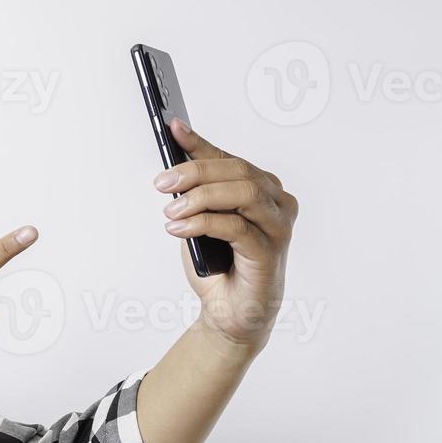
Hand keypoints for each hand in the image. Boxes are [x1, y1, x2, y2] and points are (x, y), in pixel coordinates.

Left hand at [157, 118, 298, 352]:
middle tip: (162, 183)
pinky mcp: (269, 252)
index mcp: (264, 189)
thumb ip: (195, 193)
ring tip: (170, 211)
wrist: (230, 313)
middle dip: (194, 172)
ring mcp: (278, 227)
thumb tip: (173, 165)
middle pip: (237, 171)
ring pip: (241, 193)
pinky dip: (203, 223)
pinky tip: (178, 228)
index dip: (200, 143)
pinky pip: (237, 226)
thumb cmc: (218, 265)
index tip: (172, 129)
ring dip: (199, 197)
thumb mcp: (200, 220)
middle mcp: (278, 203)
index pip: (229, 159)